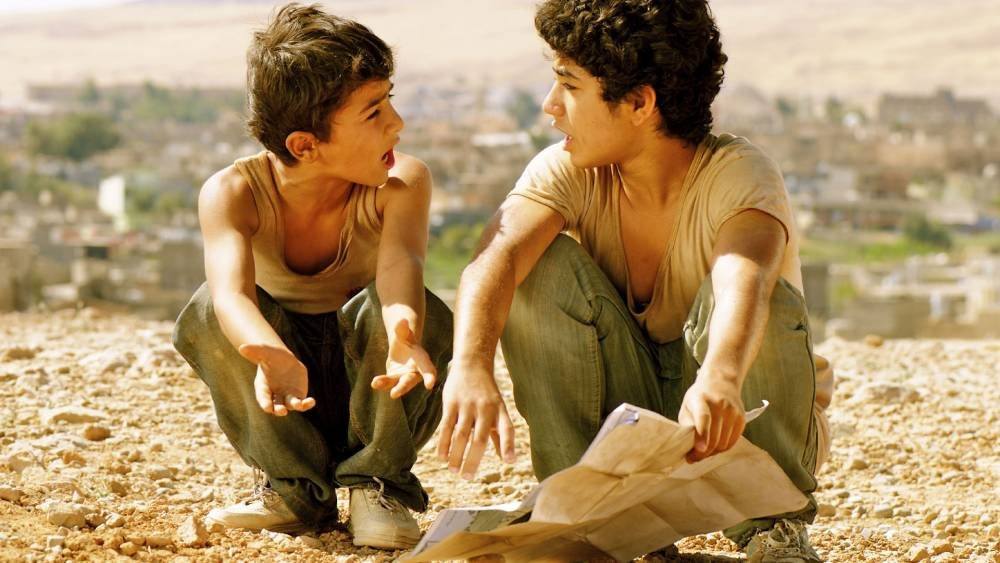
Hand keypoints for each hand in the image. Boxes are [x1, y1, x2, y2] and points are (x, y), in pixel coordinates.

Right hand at [238, 344, 315, 415]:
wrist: (284, 359)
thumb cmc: (271, 356)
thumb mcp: (264, 352)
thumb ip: (255, 351)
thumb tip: (242, 347)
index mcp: (263, 388)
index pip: (263, 398)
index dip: (265, 403)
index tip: (267, 408)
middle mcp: (275, 395)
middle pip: (276, 406)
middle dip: (278, 409)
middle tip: (282, 411)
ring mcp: (287, 396)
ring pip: (290, 405)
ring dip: (294, 405)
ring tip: (299, 405)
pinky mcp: (298, 395)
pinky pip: (302, 402)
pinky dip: (307, 404)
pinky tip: (311, 402)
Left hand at [371, 320, 436, 398]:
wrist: (401, 346)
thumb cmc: (406, 338)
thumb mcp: (404, 333)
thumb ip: (402, 329)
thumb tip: (402, 321)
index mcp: (422, 360)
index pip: (428, 369)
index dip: (430, 377)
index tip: (430, 385)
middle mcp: (415, 372)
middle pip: (410, 381)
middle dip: (402, 387)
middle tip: (394, 394)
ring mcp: (404, 378)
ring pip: (396, 384)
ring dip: (387, 384)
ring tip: (375, 382)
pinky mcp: (394, 380)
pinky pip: (388, 383)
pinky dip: (381, 383)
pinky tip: (374, 383)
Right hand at [436, 363, 515, 478]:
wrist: (472, 364)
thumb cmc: (487, 392)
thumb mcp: (498, 408)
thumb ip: (501, 433)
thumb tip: (508, 459)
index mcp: (499, 411)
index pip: (507, 429)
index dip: (508, 445)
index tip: (509, 461)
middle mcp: (485, 409)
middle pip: (479, 439)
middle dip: (473, 460)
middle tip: (467, 477)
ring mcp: (467, 406)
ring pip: (461, 435)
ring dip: (456, 455)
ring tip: (454, 470)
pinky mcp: (451, 403)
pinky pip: (446, 427)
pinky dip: (444, 443)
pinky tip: (442, 457)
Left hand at [677, 373, 744, 462]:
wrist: (721, 383)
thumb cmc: (699, 397)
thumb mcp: (687, 406)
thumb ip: (687, 425)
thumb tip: (687, 449)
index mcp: (701, 399)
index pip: (703, 418)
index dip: (702, 435)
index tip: (699, 450)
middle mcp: (719, 404)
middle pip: (714, 436)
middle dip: (702, 453)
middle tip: (693, 458)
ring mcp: (733, 411)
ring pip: (723, 443)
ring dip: (712, 452)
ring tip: (703, 451)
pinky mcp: (741, 419)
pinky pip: (732, 442)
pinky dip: (722, 448)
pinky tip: (714, 446)